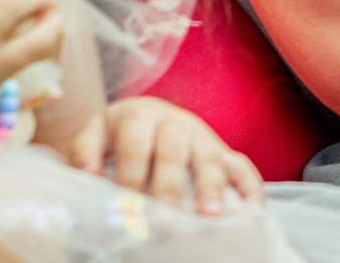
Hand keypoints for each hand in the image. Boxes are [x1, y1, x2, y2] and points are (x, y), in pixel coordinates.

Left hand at [68, 97, 262, 215]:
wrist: (145, 117)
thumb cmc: (116, 137)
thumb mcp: (94, 135)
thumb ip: (85, 152)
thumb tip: (88, 174)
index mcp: (138, 116)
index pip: (135, 147)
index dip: (130, 177)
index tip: (125, 210)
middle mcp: (174, 122)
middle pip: (174, 151)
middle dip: (169, 187)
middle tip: (162, 222)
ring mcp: (202, 136)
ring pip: (210, 157)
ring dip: (211, 187)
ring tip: (210, 217)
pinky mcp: (223, 151)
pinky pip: (241, 165)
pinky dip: (251, 186)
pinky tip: (253, 210)